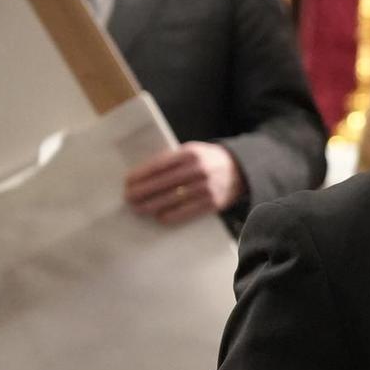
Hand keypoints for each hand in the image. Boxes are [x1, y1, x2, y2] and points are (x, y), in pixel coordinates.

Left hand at [125, 142, 242, 224]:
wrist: (241, 169)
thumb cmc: (208, 161)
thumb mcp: (192, 151)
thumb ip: (172, 160)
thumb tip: (143, 177)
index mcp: (191, 153)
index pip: (160, 165)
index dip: (141, 174)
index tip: (127, 182)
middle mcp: (199, 169)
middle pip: (163, 183)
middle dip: (142, 192)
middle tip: (128, 198)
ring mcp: (207, 187)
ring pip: (173, 199)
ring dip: (152, 205)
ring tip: (139, 209)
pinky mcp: (214, 203)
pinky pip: (187, 211)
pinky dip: (171, 215)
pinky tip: (160, 217)